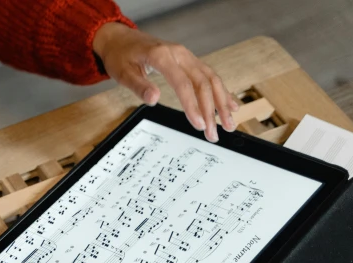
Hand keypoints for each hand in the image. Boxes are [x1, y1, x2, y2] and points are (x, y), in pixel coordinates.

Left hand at [93, 23, 238, 142]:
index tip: (199, 125)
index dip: (192, 106)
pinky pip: (209, 76)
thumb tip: (154, 99)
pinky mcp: (189, 61)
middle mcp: (179, 54)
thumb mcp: (123, 72)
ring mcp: (186, 57)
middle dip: (211, 110)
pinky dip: (221, 92)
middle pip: (202, 83)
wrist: (121, 39)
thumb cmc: (121, 56)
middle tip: (214, 134)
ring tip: (229, 125)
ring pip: (211, 79)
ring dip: (222, 103)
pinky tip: (231, 106)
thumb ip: (139, 86)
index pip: (183, 83)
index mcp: (162, 56)